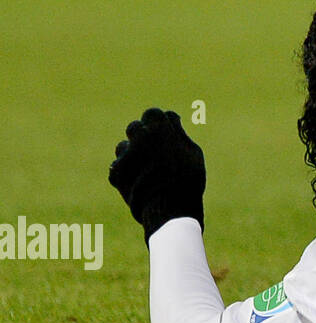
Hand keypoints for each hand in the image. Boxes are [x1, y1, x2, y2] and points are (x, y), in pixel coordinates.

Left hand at [109, 108, 205, 243]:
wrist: (170, 209)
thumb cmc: (187, 178)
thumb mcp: (192, 152)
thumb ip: (178, 133)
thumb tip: (171, 120)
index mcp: (160, 128)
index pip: (153, 114)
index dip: (159, 123)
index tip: (165, 132)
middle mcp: (139, 137)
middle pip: (136, 127)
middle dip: (143, 136)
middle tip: (154, 150)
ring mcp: (125, 154)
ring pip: (124, 146)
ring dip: (132, 153)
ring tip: (147, 169)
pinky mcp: (115, 172)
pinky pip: (117, 166)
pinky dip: (126, 172)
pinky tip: (138, 181)